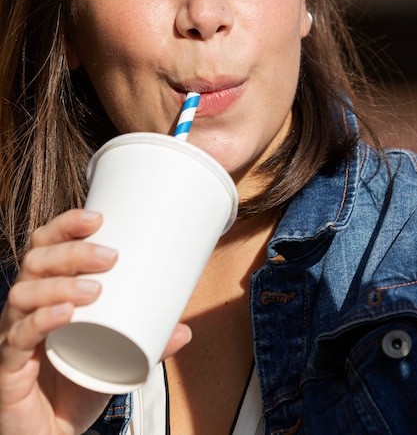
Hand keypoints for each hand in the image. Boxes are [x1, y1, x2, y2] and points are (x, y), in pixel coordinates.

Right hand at [0, 209, 191, 433]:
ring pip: (23, 294)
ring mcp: (12, 335)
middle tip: (110, 256)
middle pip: (35, 261)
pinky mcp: (8, 368)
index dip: (66, 225)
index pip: (46, 244)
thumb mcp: (118, 355)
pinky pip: (17, 337)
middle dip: (72, 251)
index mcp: (47, 290)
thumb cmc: (78, 381)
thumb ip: (149, 342)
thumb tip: (184, 330)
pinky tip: (64, 313)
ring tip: (96, 288)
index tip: (98, 217)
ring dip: (60, 283)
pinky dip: (40, 321)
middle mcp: (24, 306)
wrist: (50, 434)